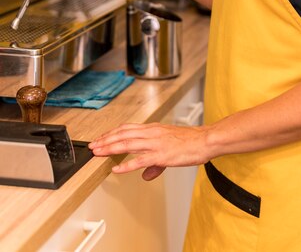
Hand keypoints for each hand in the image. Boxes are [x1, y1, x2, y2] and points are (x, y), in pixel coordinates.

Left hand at [88, 122, 210, 180]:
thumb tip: (145, 175)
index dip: (112, 133)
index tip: (102, 138)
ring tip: (98, 153)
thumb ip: (155, 164)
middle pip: (123, 134)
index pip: (127, 128)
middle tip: (93, 146)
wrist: (204, 141)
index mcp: (153, 129)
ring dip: (110, 148)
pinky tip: (116, 169)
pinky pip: (139, 160)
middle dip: (106, 140)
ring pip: (127, 144)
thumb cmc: (190, 142)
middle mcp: (151, 133)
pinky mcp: (160, 155)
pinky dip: (125, 165)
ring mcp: (155, 143)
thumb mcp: (170, 148)